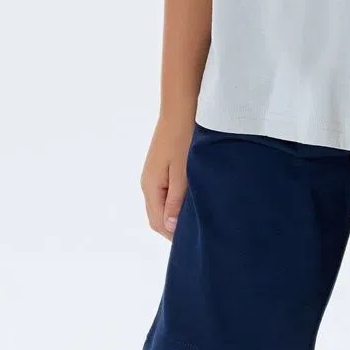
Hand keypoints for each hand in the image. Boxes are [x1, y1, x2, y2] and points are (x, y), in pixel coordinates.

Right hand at [140, 111, 194, 239]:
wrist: (182, 108)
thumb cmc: (184, 139)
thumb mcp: (183, 173)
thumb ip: (176, 201)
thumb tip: (170, 227)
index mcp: (151, 187)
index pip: (158, 223)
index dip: (174, 235)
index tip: (195, 240)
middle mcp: (149, 184)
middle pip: (158, 217)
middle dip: (176, 227)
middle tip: (200, 231)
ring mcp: (155, 176)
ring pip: (163, 205)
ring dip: (178, 214)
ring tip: (200, 218)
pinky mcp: (163, 168)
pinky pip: (168, 193)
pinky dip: (179, 201)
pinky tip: (195, 200)